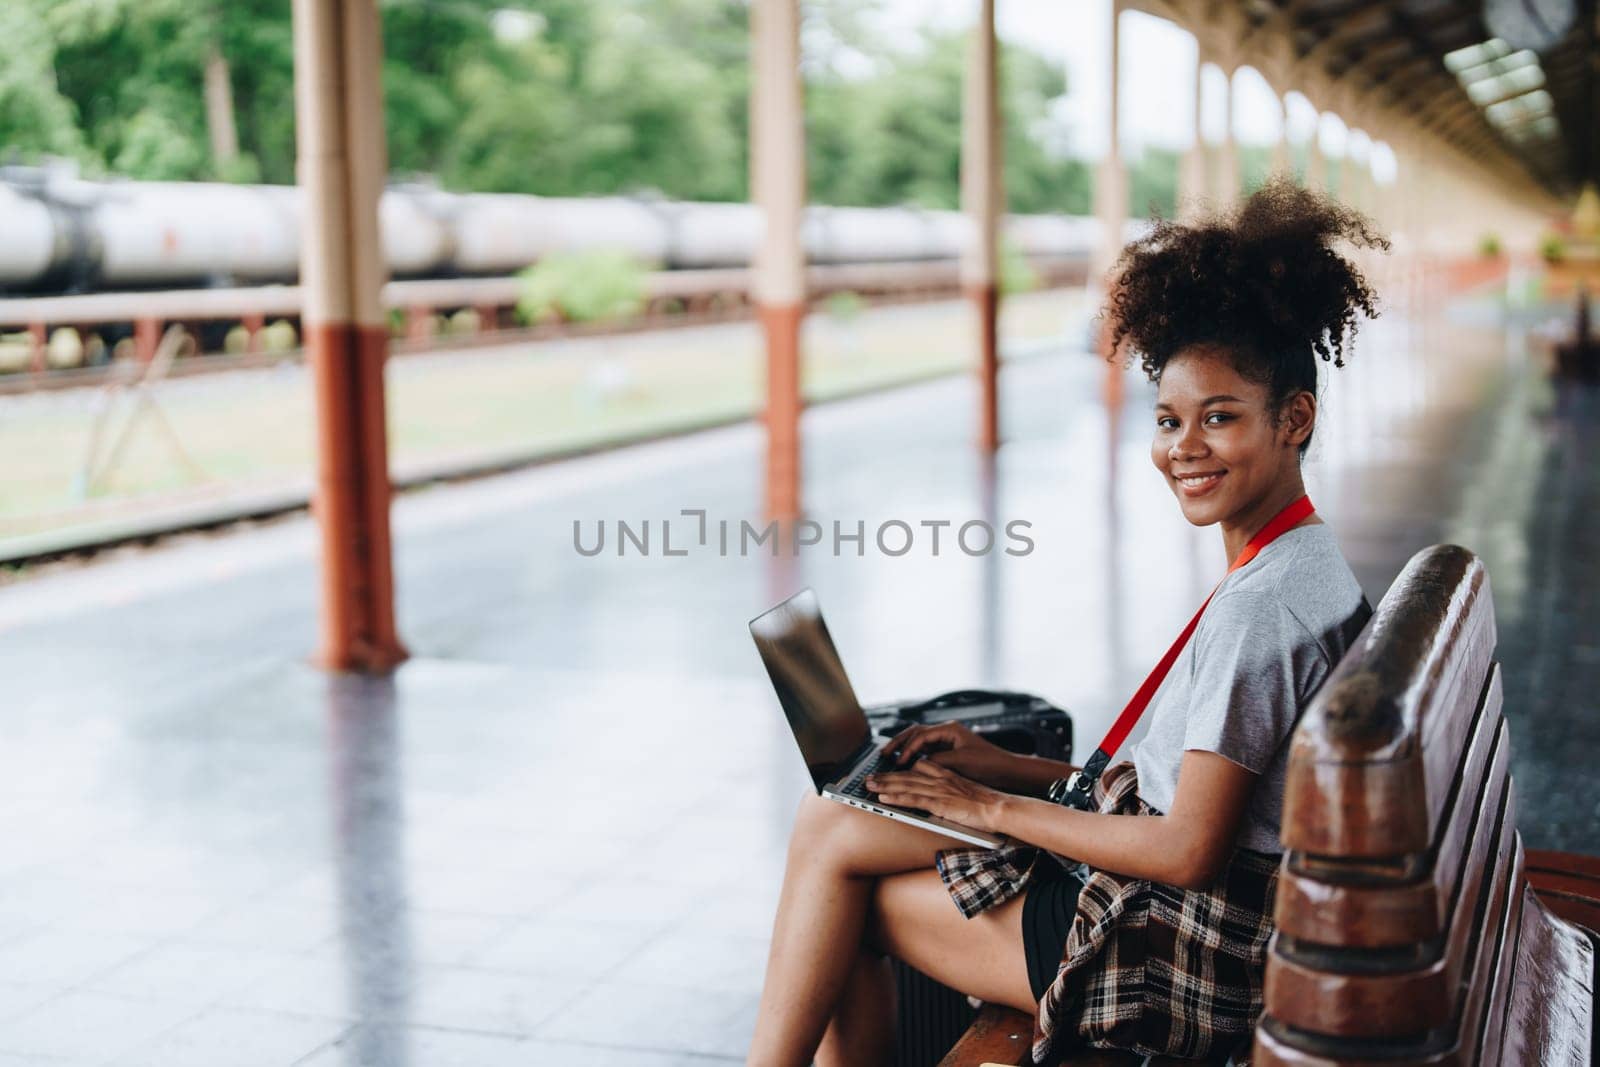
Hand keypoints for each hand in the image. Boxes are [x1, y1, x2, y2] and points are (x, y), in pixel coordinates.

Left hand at [865, 760, 1008, 831]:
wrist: (999, 807)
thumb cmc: (986, 803)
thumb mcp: (965, 791)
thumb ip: (950, 790)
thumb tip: (936, 796)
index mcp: (947, 774)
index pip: (918, 768)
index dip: (900, 769)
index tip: (886, 770)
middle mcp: (940, 779)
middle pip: (907, 775)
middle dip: (886, 776)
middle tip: (868, 777)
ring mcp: (939, 790)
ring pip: (906, 784)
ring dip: (885, 784)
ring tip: (868, 785)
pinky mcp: (940, 803)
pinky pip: (913, 798)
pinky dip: (897, 797)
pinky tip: (884, 797)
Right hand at [883, 721, 1019, 788]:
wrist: (1008, 771)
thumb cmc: (989, 764)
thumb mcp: (961, 762)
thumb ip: (937, 761)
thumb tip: (917, 764)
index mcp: (950, 729)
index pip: (920, 735)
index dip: (907, 749)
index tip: (899, 762)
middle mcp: (947, 732)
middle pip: (915, 732)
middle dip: (898, 743)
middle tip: (883, 754)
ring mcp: (947, 741)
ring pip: (918, 740)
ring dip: (904, 748)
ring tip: (890, 757)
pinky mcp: (949, 751)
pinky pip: (926, 750)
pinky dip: (914, 755)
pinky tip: (906, 764)